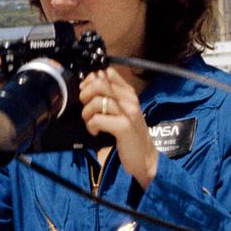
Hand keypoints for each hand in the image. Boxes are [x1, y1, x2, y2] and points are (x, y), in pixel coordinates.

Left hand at [79, 67, 158, 188]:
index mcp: (129, 93)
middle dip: (85, 95)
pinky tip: (95, 132)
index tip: (86, 91)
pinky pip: (97, 119)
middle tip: (87, 109)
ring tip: (91, 123)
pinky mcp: (124, 127)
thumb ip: (111, 94)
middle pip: (98, 84)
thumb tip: (95, 77)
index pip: (107, 74)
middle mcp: (130, 100)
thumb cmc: (129, 133)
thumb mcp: (122, 110)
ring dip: (87, 114)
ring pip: (96, 102)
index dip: (91, 80)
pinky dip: (91, 126)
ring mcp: (128, 113)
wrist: (145, 157)